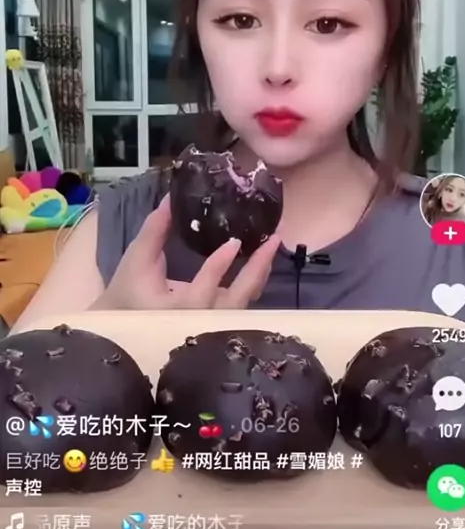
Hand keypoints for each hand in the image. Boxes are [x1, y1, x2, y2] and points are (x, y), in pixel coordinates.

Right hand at [94, 194, 280, 310]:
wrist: (126, 330)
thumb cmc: (128, 294)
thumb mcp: (137, 260)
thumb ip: (155, 230)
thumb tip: (172, 197)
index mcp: (174, 312)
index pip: (201, 293)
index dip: (218, 268)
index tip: (234, 243)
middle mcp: (199, 323)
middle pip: (236, 301)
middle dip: (257, 269)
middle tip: (274, 237)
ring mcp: (213, 325)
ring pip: (245, 301)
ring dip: (261, 271)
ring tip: (273, 242)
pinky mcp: (220, 320)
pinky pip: (244, 301)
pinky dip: (254, 278)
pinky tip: (263, 257)